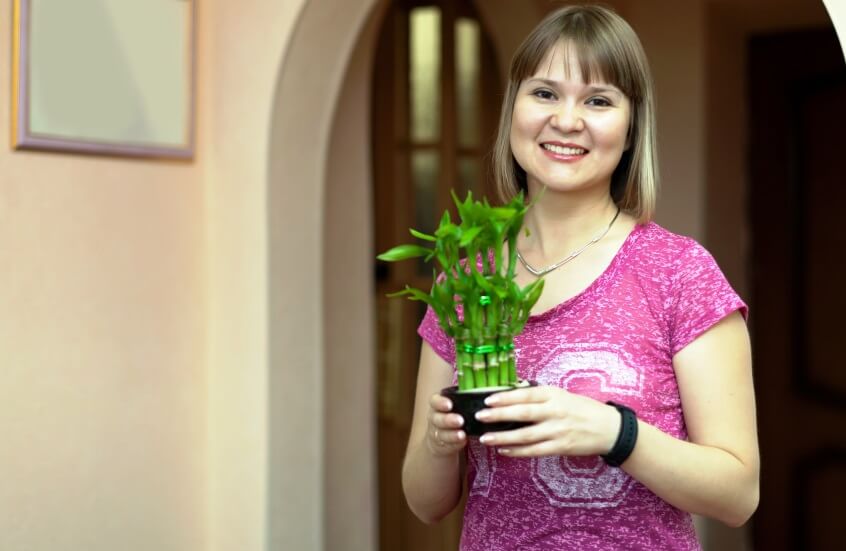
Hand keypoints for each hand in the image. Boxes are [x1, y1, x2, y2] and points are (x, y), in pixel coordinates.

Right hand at [426, 393, 466, 455]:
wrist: (441, 438)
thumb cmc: (454, 415)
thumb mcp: (455, 406)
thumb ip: (464, 399)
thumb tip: (485, 389)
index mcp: (437, 405)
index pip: (435, 401)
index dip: (441, 403)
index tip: (450, 404)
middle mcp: (435, 418)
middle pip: (437, 418)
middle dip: (448, 420)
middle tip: (460, 420)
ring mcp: (437, 432)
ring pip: (442, 433)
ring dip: (452, 434)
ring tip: (462, 434)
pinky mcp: (442, 444)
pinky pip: (447, 444)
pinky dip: (455, 443)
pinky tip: (463, 441)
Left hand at [475, 386, 620, 457]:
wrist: (607, 428)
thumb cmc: (580, 408)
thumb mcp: (560, 395)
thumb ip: (538, 396)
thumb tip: (510, 394)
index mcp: (553, 395)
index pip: (525, 394)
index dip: (505, 397)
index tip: (487, 400)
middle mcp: (554, 411)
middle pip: (522, 414)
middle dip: (499, 415)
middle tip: (480, 417)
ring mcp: (557, 431)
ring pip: (525, 435)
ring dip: (503, 438)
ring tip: (486, 439)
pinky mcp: (560, 447)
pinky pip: (534, 451)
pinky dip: (517, 451)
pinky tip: (504, 450)